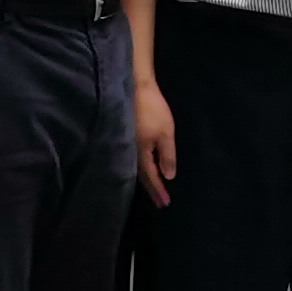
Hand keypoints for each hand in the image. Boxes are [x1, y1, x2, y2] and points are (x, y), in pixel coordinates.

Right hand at [134, 80, 178, 206]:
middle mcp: (129, 152)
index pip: (151, 177)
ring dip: (144, 179)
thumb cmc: (152, 110)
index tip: (165, 204)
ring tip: (151, 188)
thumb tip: (168, 177)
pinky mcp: (123, 135)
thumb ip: (167, 156)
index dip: (158, 190)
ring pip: (134, 167)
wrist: (133, 86)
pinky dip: (137, 166)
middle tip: (159, 201)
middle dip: (151, 188)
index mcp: (140, 153)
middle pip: (140, 175)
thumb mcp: (165, 133)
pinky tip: (140, 167)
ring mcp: (124, 143)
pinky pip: (131, 157)